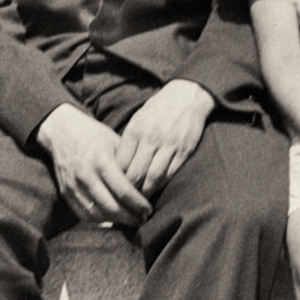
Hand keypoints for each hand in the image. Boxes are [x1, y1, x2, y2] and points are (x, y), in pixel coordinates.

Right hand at [36, 104, 151, 225]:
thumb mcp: (117, 143)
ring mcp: (73, 185)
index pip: (123, 191)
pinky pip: (82, 213)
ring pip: (96, 214)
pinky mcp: (65, 192)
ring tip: (130, 220)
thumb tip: (149, 184)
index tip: (149, 210)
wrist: (62, 131)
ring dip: (115, 221)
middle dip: (129, 217)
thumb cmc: (96, 136)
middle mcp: (86, 175)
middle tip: (143, 219)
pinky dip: (98, 220)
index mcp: (102, 161)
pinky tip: (112, 219)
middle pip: (110, 206)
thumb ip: (130, 164)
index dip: (138, 204)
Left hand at [116, 79, 215, 197]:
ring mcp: (169, 145)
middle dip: (128, 192)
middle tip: (124, 203)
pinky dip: (162, 185)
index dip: (115, 180)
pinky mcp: (185, 149)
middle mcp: (151, 139)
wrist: (187, 96)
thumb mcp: (138, 120)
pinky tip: (157, 191)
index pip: (121, 163)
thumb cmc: (158, 109)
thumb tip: (117, 166)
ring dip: (146, 192)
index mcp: (136, 131)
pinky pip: (171, 172)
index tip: (111, 191)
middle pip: (135, 173)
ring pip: (153, 177)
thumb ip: (128, 142)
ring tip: (140, 203)